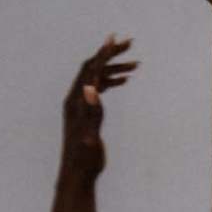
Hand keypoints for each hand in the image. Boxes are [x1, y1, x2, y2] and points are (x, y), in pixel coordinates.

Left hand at [60, 37, 137, 173]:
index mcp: (76, 101)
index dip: (103, 53)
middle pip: (92, 68)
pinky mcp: (85, 112)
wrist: (77, 174)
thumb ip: (92, 111)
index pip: (90, 70)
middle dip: (110, 55)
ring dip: (114, 68)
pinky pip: (98, 88)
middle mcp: (75, 99)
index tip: (115, 38)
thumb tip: (91, 87)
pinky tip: (124, 81)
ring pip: (96, 78)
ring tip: (135, 65)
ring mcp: (79, 105)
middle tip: (129, 43)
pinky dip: (111, 80)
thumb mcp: (89, 135)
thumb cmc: (85, 158)